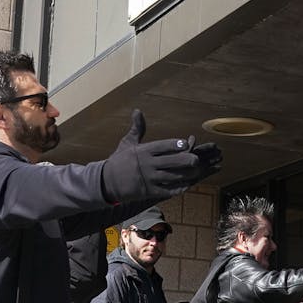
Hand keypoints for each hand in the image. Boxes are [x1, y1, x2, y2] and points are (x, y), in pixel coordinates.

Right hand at [100, 109, 223, 200]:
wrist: (106, 182)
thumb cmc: (119, 161)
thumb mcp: (127, 143)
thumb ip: (137, 128)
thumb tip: (137, 110)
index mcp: (143, 151)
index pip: (163, 146)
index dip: (176, 145)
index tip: (187, 143)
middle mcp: (147, 164)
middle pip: (171, 162)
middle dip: (187, 160)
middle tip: (197, 160)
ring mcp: (148, 179)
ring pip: (173, 177)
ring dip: (187, 175)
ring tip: (196, 172)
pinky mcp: (148, 191)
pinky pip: (167, 190)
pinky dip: (179, 188)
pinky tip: (187, 185)